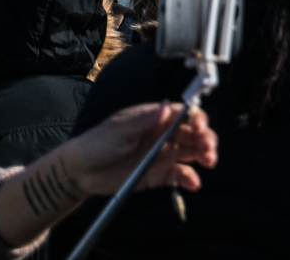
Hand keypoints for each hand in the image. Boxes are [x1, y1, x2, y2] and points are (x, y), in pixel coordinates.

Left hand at [0, 103, 217, 246]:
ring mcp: (163, 155)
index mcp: (157, 117)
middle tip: (207, 148)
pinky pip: (180, 175)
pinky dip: (189, 178)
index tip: (199, 126)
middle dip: (206, 138)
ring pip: (193, 153)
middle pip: (195, 133)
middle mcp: (164, 134)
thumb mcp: (119, 129)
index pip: (185, 113)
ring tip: (208, 162)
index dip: (197, 118)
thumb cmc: (97, 142)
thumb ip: (144, 120)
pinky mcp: (159, 175)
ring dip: (205, 156)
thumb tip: (166, 106)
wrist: (81, 172)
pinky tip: (192, 182)